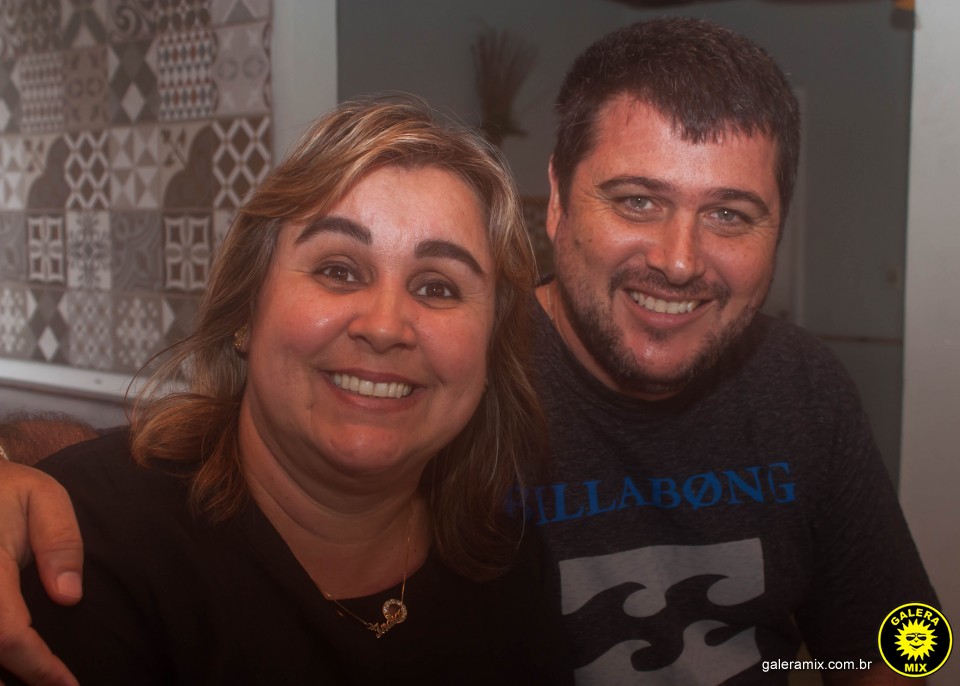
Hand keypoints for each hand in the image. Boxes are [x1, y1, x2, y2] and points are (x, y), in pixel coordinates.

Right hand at [0, 461, 81, 685]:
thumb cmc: (8, 490)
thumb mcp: (43, 498)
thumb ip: (60, 542)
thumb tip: (69, 596)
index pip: (8, 632)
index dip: (38, 666)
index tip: (68, 685)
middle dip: (14, 680)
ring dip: (2, 672)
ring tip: (39, 680)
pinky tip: (13, 670)